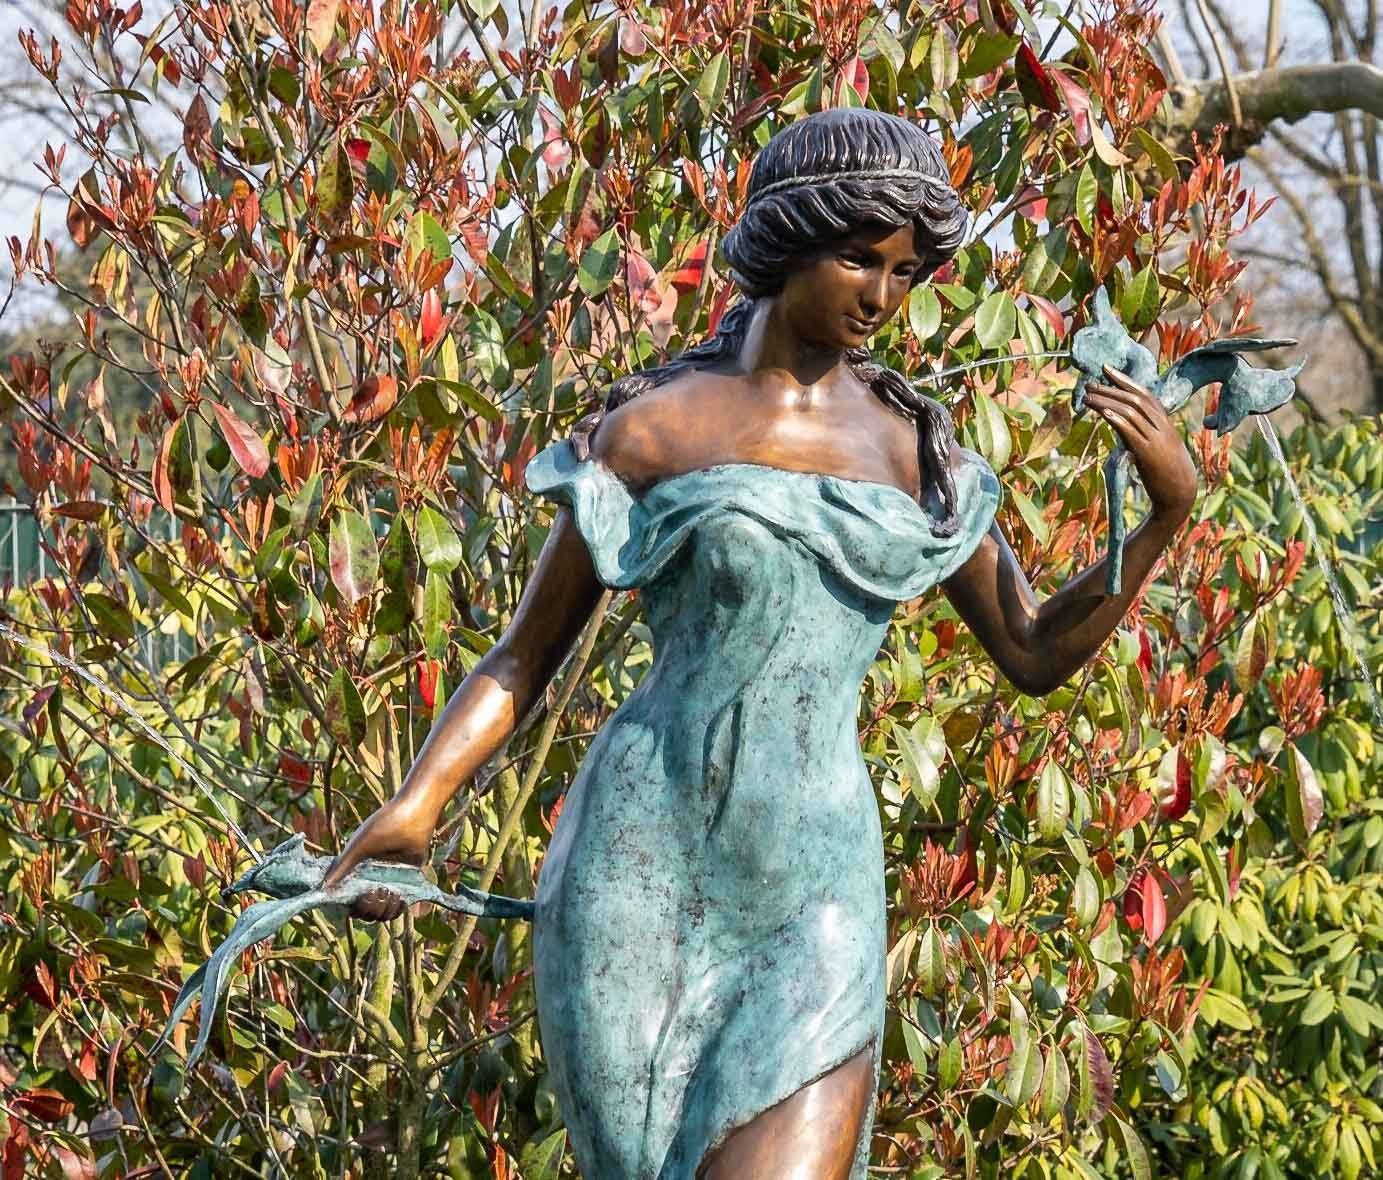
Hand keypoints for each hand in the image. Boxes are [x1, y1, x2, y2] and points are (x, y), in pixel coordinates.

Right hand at [322, 794, 435, 921]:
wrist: (413, 816)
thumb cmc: (384, 826)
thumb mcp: (359, 847)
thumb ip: (341, 868)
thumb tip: (322, 889)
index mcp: (356, 874)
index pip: (350, 903)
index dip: (353, 907)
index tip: (359, 899)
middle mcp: (371, 881)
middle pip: (366, 913)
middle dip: (370, 909)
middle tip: (376, 891)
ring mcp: (389, 883)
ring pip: (383, 913)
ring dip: (386, 910)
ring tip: (391, 892)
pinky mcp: (407, 883)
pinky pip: (400, 908)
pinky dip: (399, 908)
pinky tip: (401, 898)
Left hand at [1086, 365, 1197, 522]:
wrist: (1180, 495)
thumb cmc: (1166, 473)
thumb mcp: (1156, 447)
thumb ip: (1140, 433)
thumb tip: (1118, 422)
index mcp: (1165, 423)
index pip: (1145, 394)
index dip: (1125, 380)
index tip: (1107, 369)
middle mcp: (1162, 427)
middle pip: (1135, 400)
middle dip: (1111, 389)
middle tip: (1090, 383)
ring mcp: (1156, 439)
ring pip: (1131, 412)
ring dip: (1107, 402)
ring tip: (1087, 397)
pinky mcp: (1148, 453)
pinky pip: (1132, 432)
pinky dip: (1117, 420)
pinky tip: (1103, 413)